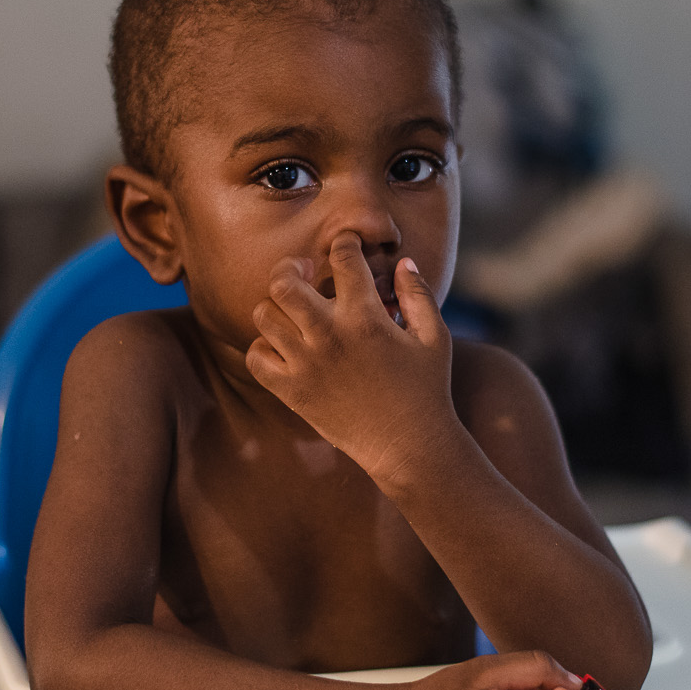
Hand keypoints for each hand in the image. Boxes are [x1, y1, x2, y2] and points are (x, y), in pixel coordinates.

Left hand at [247, 233, 454, 480]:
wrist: (409, 447)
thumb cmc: (427, 390)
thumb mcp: (435, 337)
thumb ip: (418, 294)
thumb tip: (403, 262)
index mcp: (366, 317)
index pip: (343, 257)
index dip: (344, 242)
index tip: (346, 246)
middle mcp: (329, 336)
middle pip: (282, 282)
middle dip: (288, 267)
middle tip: (301, 272)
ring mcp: (306, 364)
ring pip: (264, 315)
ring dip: (276, 307)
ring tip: (292, 312)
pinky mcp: (292, 391)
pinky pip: (256, 357)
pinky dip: (263, 347)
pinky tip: (284, 348)